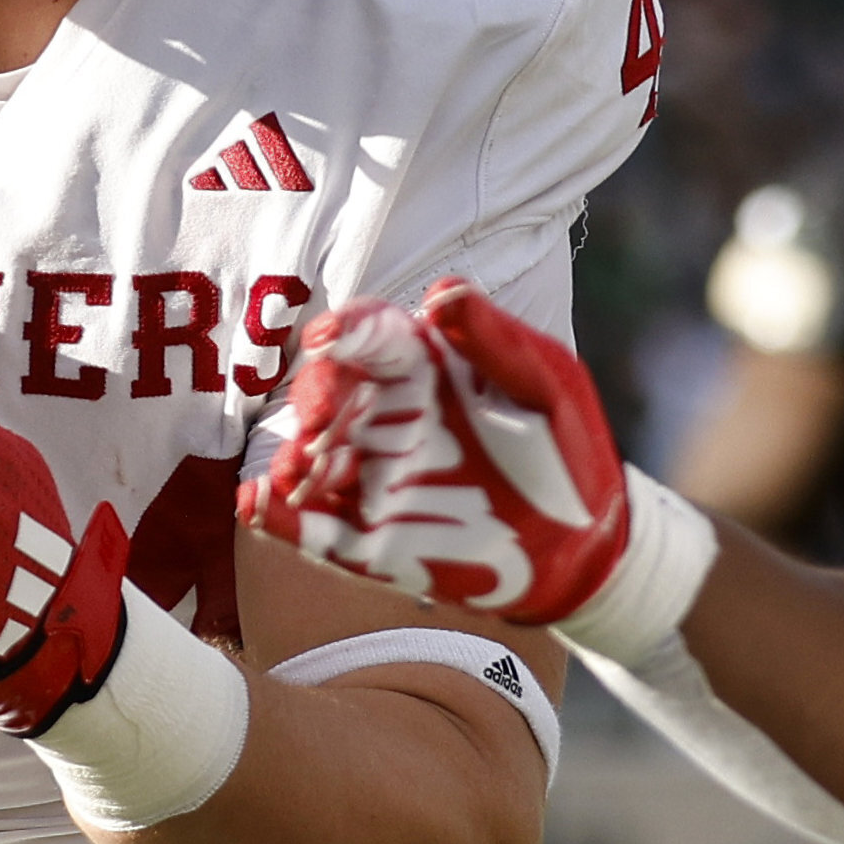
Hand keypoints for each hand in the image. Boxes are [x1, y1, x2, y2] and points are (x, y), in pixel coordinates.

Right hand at [241, 282, 648, 627]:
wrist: (587, 551)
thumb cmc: (570, 450)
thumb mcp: (545, 386)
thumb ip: (495, 342)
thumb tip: (440, 292)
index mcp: (425, 367)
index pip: (372, 336)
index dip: (345, 331)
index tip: (327, 339)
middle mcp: (387, 417)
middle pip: (328, 394)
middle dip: (314, 401)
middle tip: (319, 424)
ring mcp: (372, 479)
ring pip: (311, 460)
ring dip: (292, 461)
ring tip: (296, 475)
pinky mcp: (367, 540)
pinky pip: (312, 527)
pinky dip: (278, 517)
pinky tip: (257, 505)